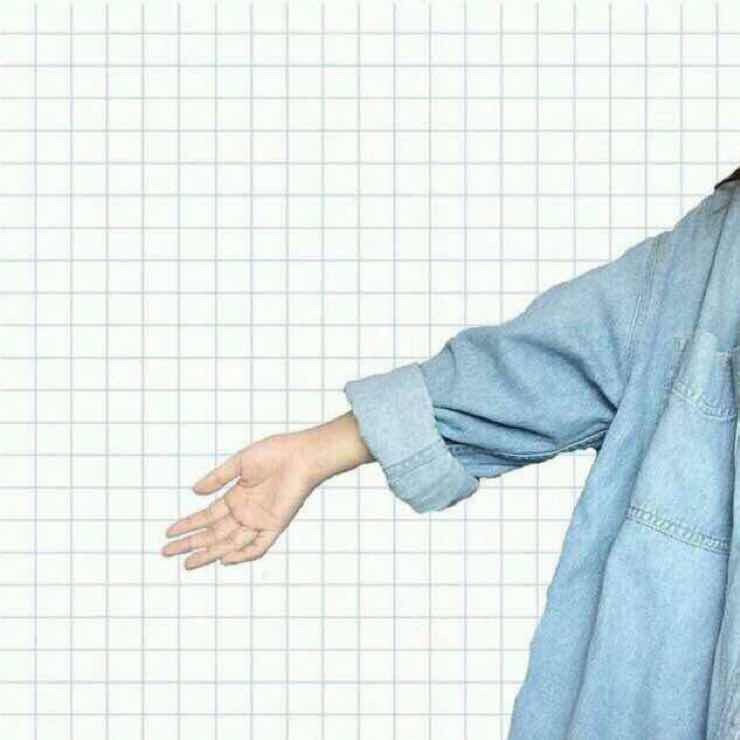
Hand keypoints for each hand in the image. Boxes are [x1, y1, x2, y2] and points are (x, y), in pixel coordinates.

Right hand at [161, 411, 373, 569]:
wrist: (300, 455)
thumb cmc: (274, 454)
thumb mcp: (240, 463)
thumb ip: (218, 477)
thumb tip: (194, 490)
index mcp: (236, 497)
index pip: (207, 516)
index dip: (188, 524)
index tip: (169, 533)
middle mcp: (245, 512)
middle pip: (213, 533)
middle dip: (191, 544)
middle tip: (168, 553)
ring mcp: (259, 520)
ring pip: (230, 543)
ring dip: (210, 553)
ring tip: (189, 563)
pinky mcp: (275, 524)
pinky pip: (258, 545)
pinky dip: (243, 554)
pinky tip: (225, 560)